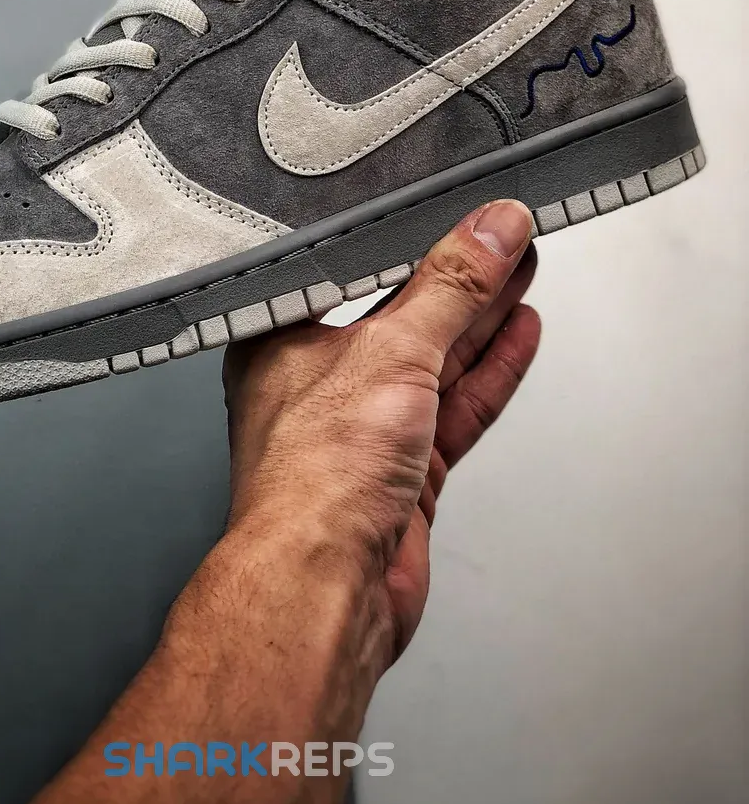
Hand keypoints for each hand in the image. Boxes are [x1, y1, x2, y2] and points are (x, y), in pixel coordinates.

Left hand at [223, 200, 540, 672]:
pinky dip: (489, 371)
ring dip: (483, 318)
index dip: (408, 239)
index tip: (455, 215)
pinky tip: (518, 334)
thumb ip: (450, 289)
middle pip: (401, 313)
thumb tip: (490, 231)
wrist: (326, 589)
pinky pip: (454, 405)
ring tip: (522, 268)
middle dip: (459, 277)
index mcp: (281, 342)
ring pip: (434, 359)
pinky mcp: (401, 468)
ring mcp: (362, 427)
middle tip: (506, 235)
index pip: (352, 273)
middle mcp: (317, 382)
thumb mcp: (391, 352)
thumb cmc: (311, 481)